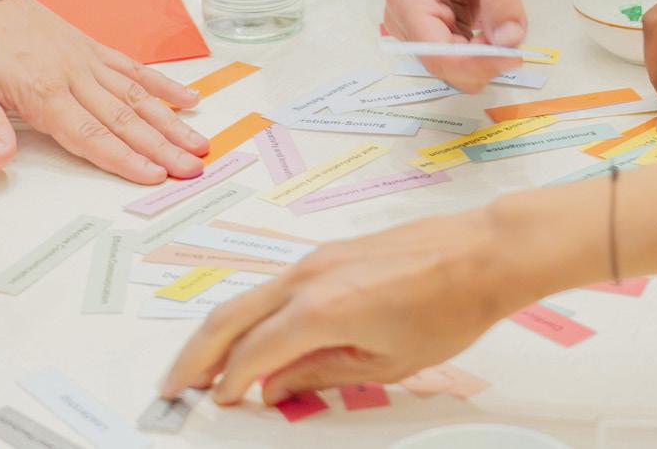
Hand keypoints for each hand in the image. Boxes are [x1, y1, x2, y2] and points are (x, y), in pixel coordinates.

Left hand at [0, 0, 207, 182]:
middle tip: (193, 169)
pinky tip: (187, 99)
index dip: (125, 159)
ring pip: (137, 96)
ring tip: (199, 142)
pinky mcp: (90, 48)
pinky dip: (162, 84)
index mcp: (42, 91)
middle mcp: (73, 76)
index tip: (154, 176)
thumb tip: (0, 161)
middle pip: (125, 120)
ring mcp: (86, 60)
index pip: (91, 134)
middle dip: (162, 148)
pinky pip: (132, 68)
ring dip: (170, 122)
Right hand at [162, 208, 515, 405]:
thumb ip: (323, 375)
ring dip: (220, 331)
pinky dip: (252, 314)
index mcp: (321, 310)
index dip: (228, 384)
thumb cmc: (449, 307)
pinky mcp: (329, 253)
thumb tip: (278, 386)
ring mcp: (317, 259)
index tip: (213, 404)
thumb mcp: (388, 363)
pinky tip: (254, 337)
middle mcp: (308, 277)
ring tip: (203, 365)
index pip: (252, 354)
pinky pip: (275, 286)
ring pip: (248, 297)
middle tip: (173, 387)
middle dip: (196, 355)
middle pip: (230, 317)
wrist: (483, 252)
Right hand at [384, 0, 525, 91]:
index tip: (514, 56)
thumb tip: (511, 40)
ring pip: (453, 63)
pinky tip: (494, 21)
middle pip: (443, 65)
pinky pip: (459, 51)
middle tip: (515, 36)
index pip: (438, 53)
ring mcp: (417, 22)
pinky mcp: (433, 23)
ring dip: (484, 54)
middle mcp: (404, 15)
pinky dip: (482, 46)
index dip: (476, 63)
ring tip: (503, 19)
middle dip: (482, 60)